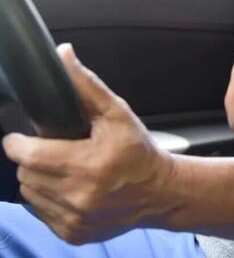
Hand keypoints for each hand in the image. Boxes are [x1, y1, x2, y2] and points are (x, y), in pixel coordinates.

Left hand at [2, 44, 172, 244]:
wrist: (161, 192)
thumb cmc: (140, 151)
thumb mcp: (117, 113)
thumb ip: (86, 85)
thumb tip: (63, 55)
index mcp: (90, 165)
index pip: (28, 155)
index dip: (19, 142)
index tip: (24, 137)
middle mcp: (80, 196)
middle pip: (26, 173)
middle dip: (32, 158)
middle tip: (53, 148)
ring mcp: (75, 219)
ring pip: (30, 194)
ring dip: (38, 178)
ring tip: (61, 166)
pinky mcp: (73, 233)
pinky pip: (40, 212)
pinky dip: (47, 198)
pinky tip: (68, 186)